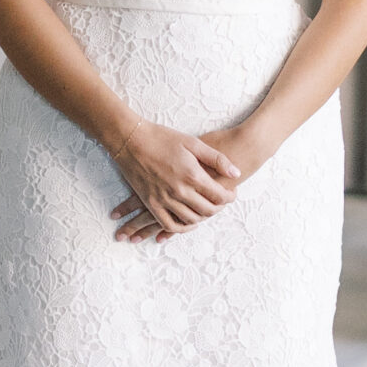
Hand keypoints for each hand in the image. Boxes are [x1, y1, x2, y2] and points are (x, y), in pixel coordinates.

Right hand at [106, 118, 240, 241]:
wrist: (130, 140)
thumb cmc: (162, 138)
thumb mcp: (193, 142)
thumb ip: (217, 159)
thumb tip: (236, 173)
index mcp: (192, 175)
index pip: (219, 196)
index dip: (230, 197)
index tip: (231, 193)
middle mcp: (179, 190)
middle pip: (208, 211)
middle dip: (218, 208)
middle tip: (220, 201)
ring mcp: (164, 199)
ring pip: (191, 220)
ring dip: (202, 217)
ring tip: (205, 209)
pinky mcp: (151, 203)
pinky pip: (169, 224)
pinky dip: (181, 228)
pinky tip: (187, 222)